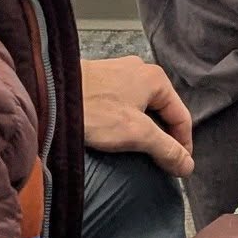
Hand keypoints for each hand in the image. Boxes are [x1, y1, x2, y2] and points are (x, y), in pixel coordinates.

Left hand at [81, 56, 193, 177]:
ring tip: (136, 150)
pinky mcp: (98, 79)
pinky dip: (124, 120)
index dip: (183, 145)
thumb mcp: (136, 133)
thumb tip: (189, 166)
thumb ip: (166, 149)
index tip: (178, 168)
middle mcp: (141, 70)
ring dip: (142, 129)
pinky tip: (114, 134)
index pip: (181, 116)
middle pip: (162, 110)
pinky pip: (121, 103)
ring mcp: (118, 72)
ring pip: (141, 106)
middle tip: (158, 161)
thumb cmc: (94, 111)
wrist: (49, 94)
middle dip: (162, 136)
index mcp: (157, 78)